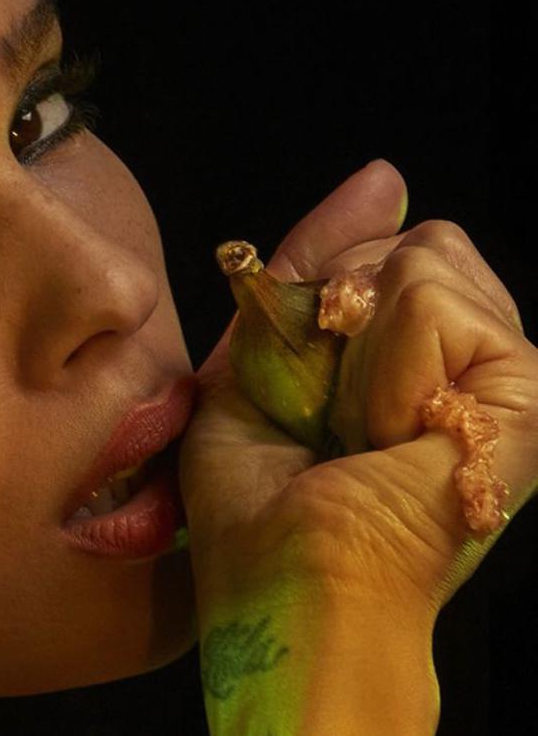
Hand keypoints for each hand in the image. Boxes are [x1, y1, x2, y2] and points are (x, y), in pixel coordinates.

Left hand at [181, 159, 536, 623]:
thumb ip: (309, 272)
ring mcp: (503, 376)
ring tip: (358, 432)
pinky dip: (385, 367)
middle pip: (407, 246)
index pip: (384, 255)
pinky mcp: (526, 393)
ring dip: (357, 350)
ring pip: (424, 262)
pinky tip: (387, 435)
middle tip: (327, 415)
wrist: (290, 586)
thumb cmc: (257, 504)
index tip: (308, 349)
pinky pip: (434, 303)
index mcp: (403, 362)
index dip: (334, 264)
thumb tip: (387, 177)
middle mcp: (463, 363)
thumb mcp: (252, 365)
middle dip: (336, 313)